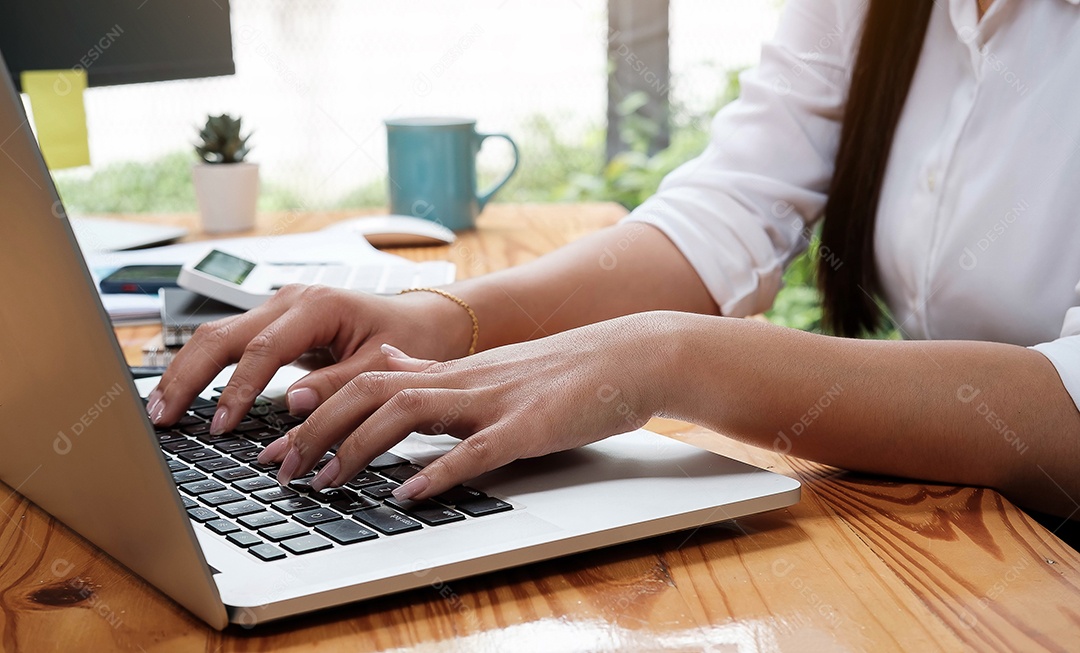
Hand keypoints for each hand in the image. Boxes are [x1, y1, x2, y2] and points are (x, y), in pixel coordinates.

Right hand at [145, 284, 471, 429]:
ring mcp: (279, 308)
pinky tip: (186, 396)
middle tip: (161, 417)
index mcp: (318, 306)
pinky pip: (232, 345)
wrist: (425, 320)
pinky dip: (206, 369)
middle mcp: (290, 301)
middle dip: (187, 375)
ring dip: (187, 372)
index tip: (221, 426)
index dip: (237, 389)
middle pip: (221, 335)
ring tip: (160, 409)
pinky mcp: (276, 324)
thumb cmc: (411, 338)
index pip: (263, 349)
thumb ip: (338, 386)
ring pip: (218, 336)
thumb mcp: (382, 365)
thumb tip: (290, 406)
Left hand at [257, 313, 667, 500]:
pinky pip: (476, 449)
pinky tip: (409, 495)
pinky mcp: (529, 425)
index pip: (364, 380)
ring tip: (329, 482)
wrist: (630, 354)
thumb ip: (436, 376)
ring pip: (408, 411)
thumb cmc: (564, 371)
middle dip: (316, 430)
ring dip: (359, 447)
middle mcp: (461, 381)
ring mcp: (495, 400)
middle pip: (369, 391)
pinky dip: (437, 472)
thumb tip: (388, 373)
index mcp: (451, 372)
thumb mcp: (488, 371)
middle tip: (282, 470)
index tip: (274, 443)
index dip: (313, 411)